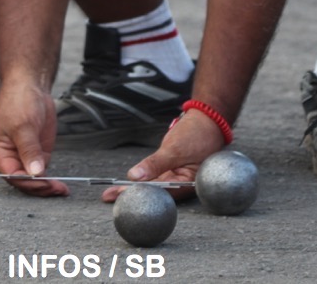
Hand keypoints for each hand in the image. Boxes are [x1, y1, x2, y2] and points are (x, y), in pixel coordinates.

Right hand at [0, 80, 67, 196]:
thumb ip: (29, 150)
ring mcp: (24, 154)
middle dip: (39, 187)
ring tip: (62, 190)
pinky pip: (42, 169)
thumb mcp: (23, 126)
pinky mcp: (37, 150)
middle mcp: (10, 155)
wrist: (30, 84)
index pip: (11, 174)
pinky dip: (50, 178)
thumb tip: (36, 173)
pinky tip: (60, 184)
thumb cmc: (18, 100)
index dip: (28, 182)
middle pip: (22, 180)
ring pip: (33, 177)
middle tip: (57, 190)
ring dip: (46, 185)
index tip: (44, 184)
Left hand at [100, 109, 227, 203]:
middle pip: (154, 193)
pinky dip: (139, 178)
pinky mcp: (169, 169)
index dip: (141, 196)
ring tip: (110, 193)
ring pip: (150, 185)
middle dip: (132, 195)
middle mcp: (180, 184)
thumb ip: (156, 163)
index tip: (122, 196)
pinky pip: (152, 176)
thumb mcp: (175, 149)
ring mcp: (174, 177)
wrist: (207, 120)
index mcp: (188, 185)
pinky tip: (125, 182)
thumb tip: (134, 177)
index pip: (161, 194)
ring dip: (132, 188)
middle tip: (109, 197)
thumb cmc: (198, 134)